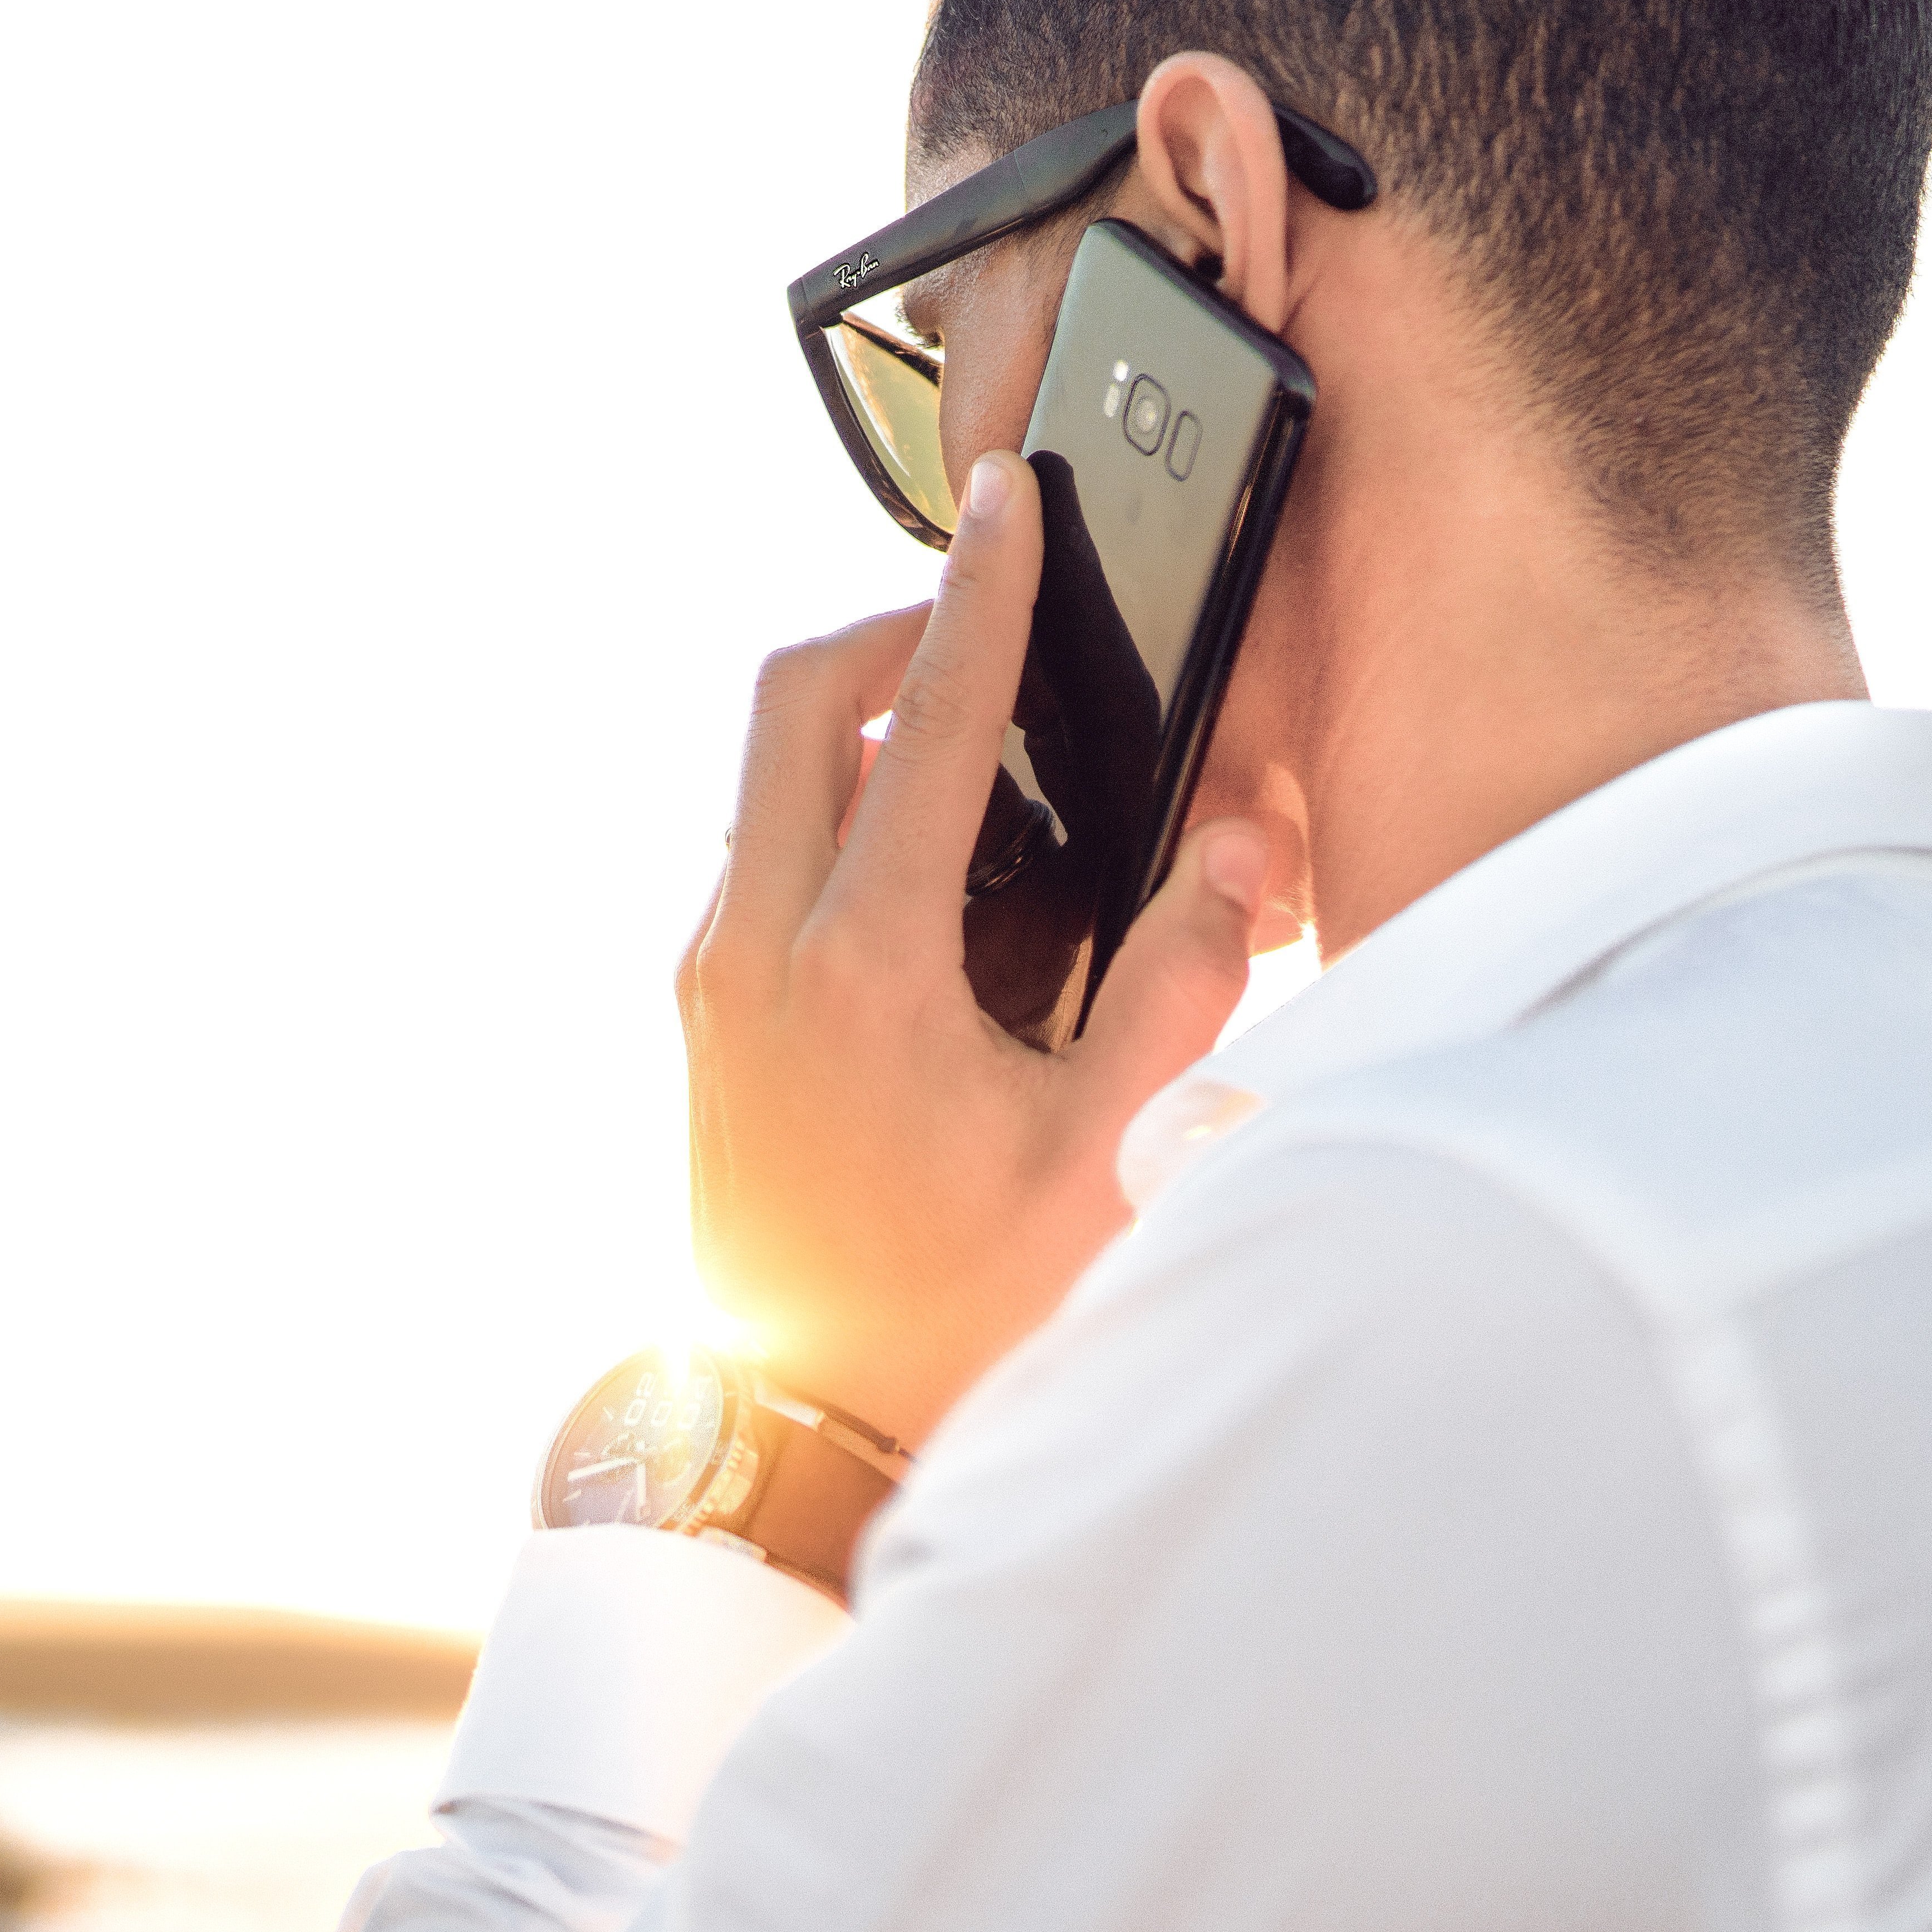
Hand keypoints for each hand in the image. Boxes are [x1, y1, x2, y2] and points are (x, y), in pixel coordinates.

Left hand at [678, 450, 1268, 1447]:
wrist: (805, 1429)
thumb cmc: (954, 1306)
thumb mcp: (1106, 1155)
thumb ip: (1184, 984)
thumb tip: (1231, 843)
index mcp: (858, 968)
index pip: (924, 725)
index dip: (979, 595)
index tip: (1007, 502)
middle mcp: (753, 952)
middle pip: (790, 703)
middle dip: (885, 632)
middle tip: (982, 627)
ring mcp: (710, 982)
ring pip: (761, 775)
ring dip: (852, 723)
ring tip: (969, 747)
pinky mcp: (700, 1017)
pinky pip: (757, 850)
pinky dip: (828, 807)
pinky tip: (922, 863)